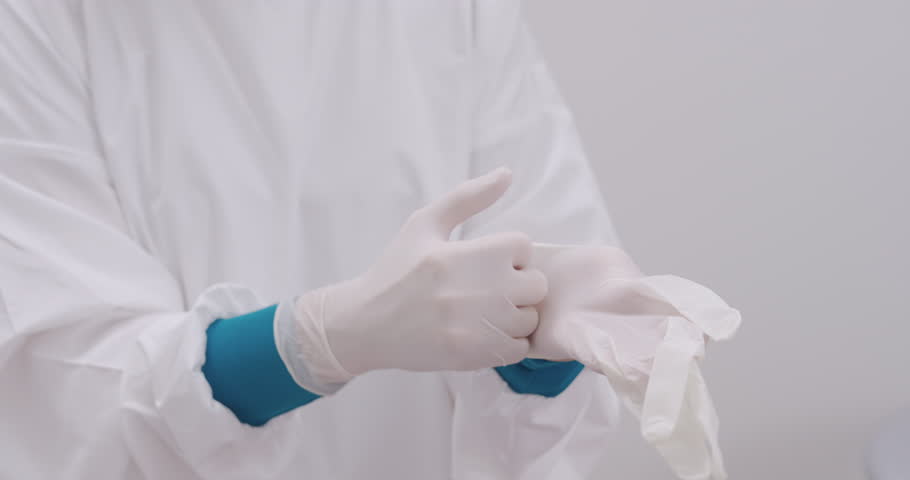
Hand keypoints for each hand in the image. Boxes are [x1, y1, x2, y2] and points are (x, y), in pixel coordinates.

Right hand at [293, 168, 547, 384]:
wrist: (366, 325)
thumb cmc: (396, 271)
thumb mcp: (424, 224)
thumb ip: (467, 198)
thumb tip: (508, 173)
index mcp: (476, 253)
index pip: (523, 246)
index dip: (505, 254)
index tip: (480, 263)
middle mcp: (487, 289)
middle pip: (536, 284)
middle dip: (516, 286)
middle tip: (484, 290)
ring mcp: (485, 326)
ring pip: (530, 319)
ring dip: (512, 317)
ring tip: (480, 314)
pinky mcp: (479, 356)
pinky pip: (519, 348)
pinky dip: (505, 343)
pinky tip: (479, 334)